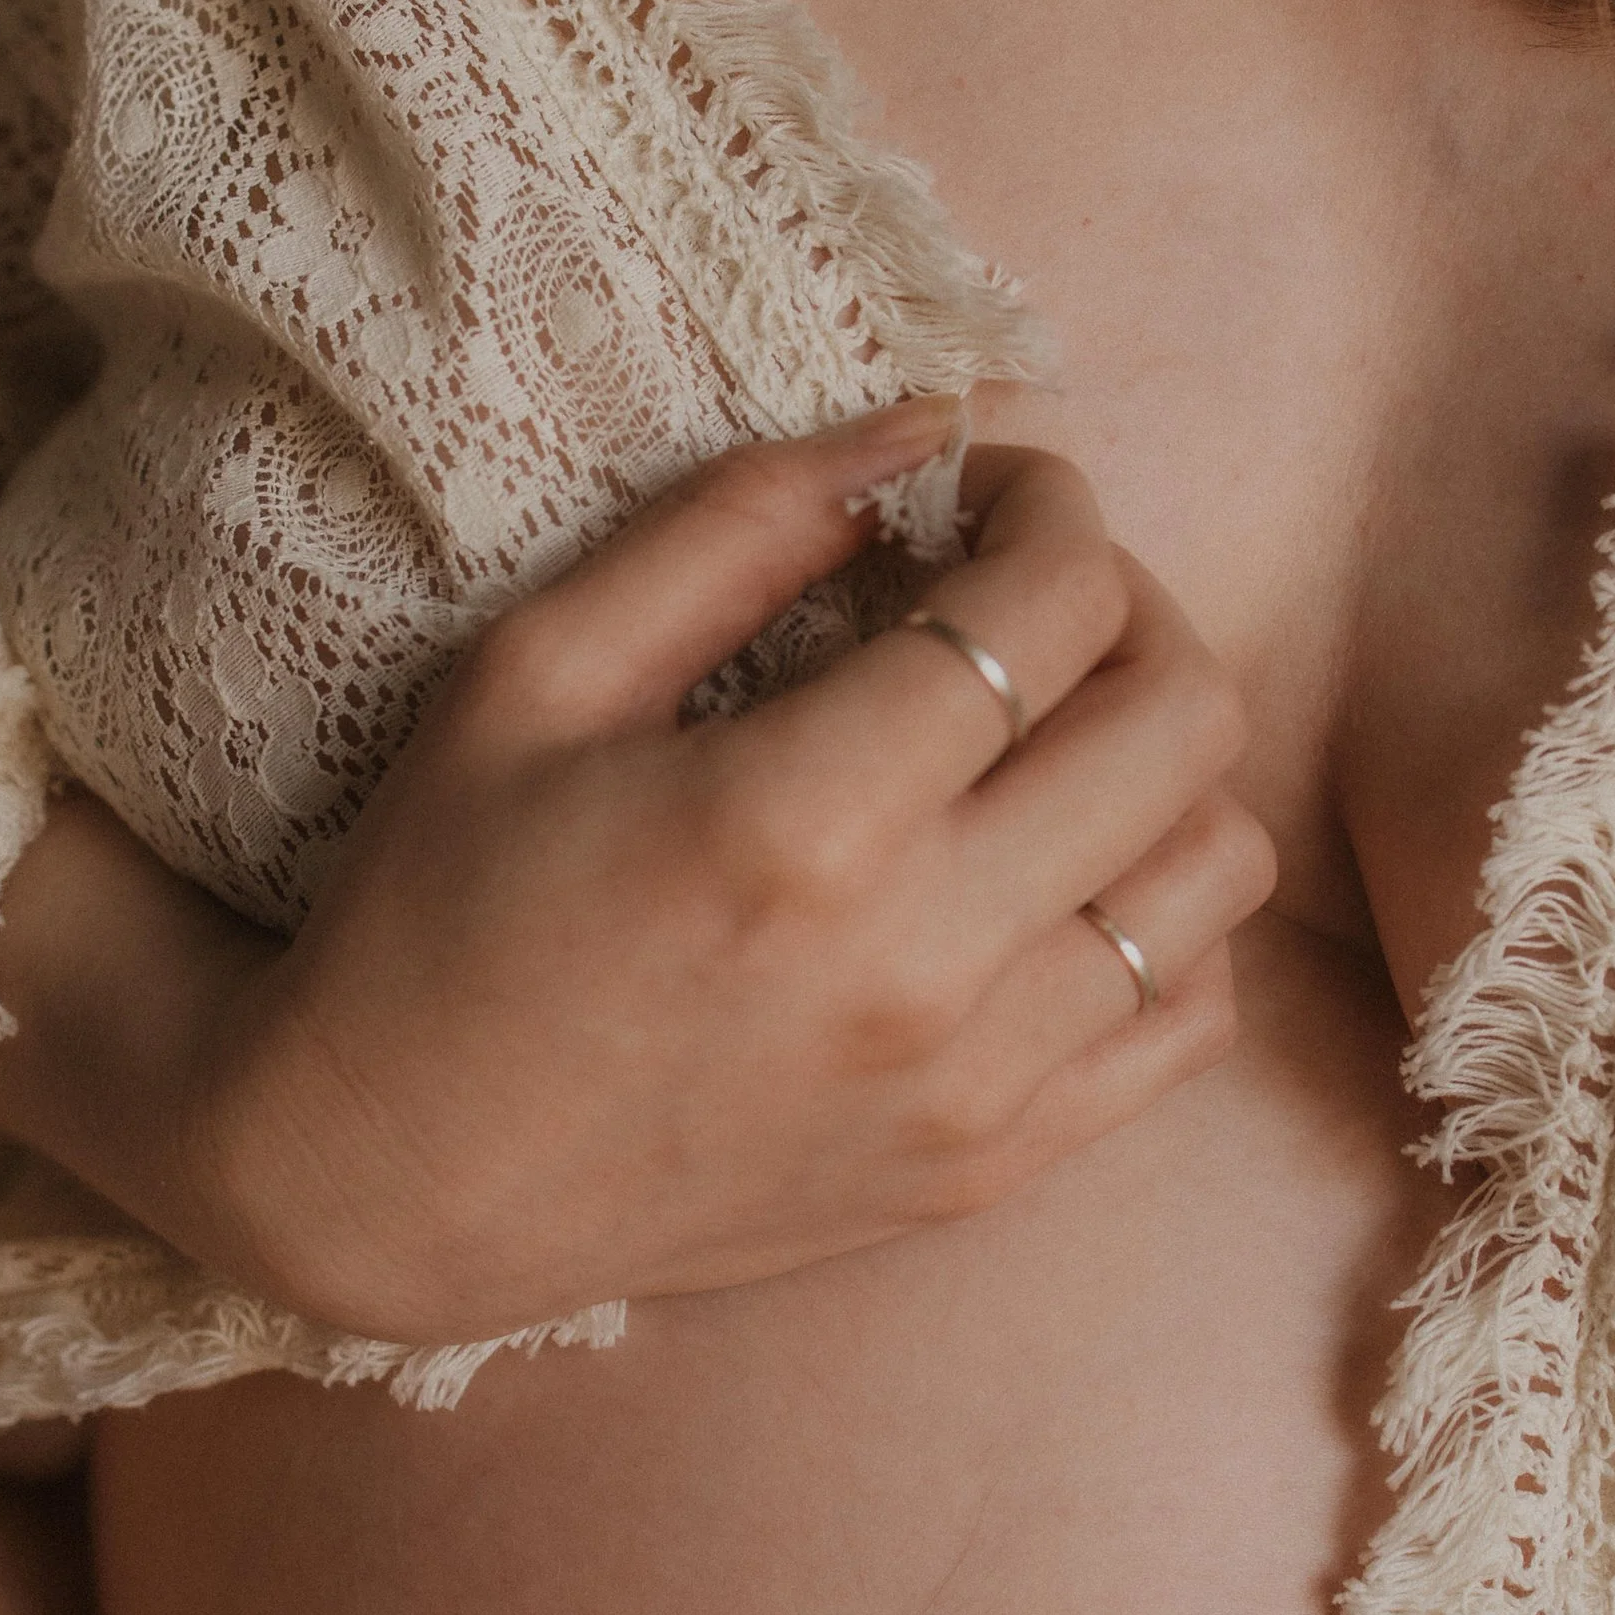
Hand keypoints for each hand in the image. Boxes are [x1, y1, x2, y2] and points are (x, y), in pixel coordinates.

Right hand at [0, 399, 1274, 1344]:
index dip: (1047, 505)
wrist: (396, 1184)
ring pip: (1219, 868)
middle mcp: (924, 961)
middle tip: (1028, 594)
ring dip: (1162, 763)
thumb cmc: (439, 909)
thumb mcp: (536, 674)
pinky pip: (1188, 1015)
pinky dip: (1162, 919)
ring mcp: (975, 1084)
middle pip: (1182, 718)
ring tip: (1051, 733)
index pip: (1054, 603)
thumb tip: (923, 429)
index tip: (986, 492)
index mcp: (802, 817)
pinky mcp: (989, 1169)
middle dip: (1129, 605)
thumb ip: (738, 526)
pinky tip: (1057, 874)